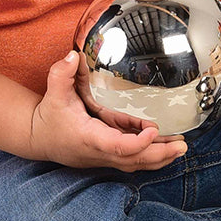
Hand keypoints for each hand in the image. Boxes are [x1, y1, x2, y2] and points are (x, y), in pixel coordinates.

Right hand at [31, 51, 188, 170]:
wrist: (38, 138)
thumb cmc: (49, 117)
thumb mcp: (54, 93)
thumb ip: (61, 73)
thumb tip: (72, 56)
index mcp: (88, 137)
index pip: (116, 146)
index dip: (137, 142)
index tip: (154, 129)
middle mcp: (99, 151)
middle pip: (133, 160)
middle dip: (159, 154)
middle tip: (182, 146)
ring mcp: (104, 157)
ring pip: (135, 164)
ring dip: (159, 158)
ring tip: (180, 147)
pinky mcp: (108, 156)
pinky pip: (133, 160)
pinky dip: (150, 156)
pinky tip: (166, 147)